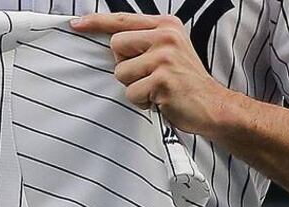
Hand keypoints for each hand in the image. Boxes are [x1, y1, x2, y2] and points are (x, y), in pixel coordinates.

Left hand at [71, 13, 239, 136]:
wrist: (212, 105)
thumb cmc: (183, 82)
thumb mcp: (167, 52)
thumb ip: (143, 43)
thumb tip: (110, 43)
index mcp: (166, 26)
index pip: (123, 20)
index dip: (97, 22)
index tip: (76, 24)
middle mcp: (166, 36)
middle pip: (115, 46)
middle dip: (124, 66)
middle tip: (148, 76)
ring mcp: (165, 56)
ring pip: (120, 72)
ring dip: (133, 86)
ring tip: (155, 88)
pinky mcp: (162, 78)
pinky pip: (130, 92)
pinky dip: (140, 101)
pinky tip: (159, 99)